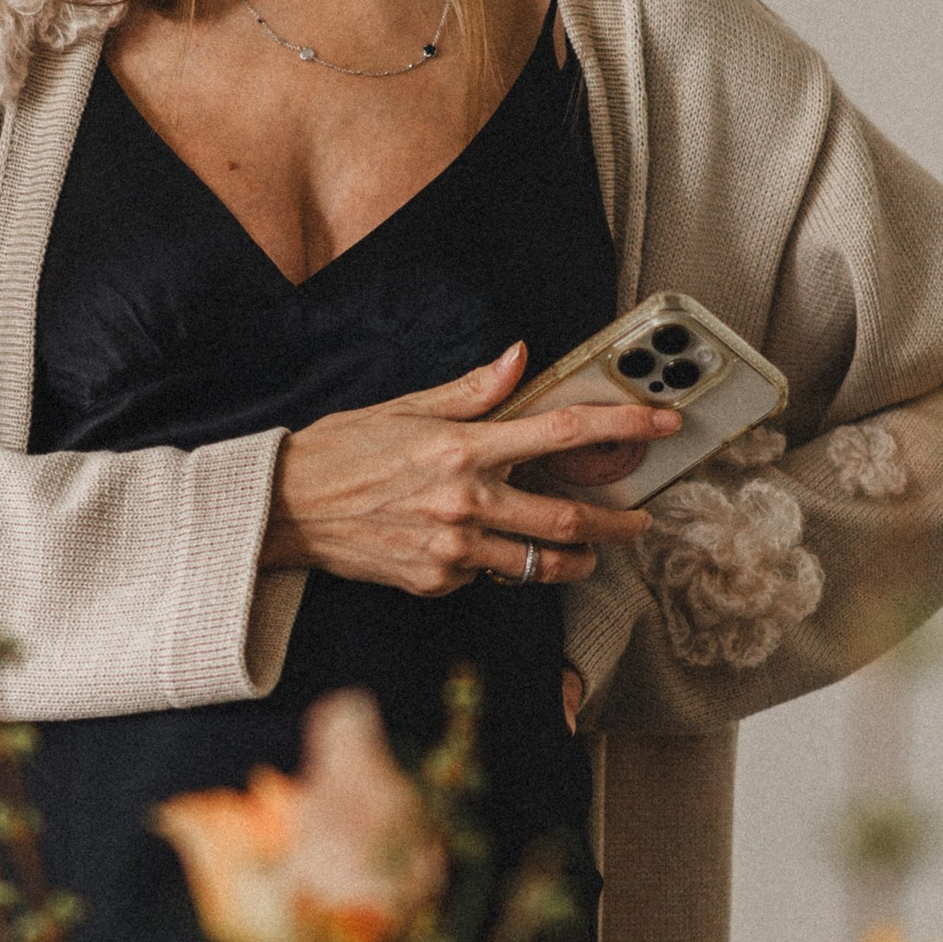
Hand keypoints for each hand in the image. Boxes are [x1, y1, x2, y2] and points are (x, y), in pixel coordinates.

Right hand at [262, 342, 679, 598]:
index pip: (559, 431)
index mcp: (461, 448)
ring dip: (573, 560)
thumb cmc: (340, 451)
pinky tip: (485, 552)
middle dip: (615, 524)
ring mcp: (450, 550)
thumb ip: (472, 391)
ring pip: (536, 564)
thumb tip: (518, 359)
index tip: (660, 424)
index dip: (618, 426)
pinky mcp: (434, 582)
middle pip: (565, 519)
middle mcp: (463, 502)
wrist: (282, 509)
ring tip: (587, 554)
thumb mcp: (405, 407)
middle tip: (639, 523)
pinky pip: (485, 578)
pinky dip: (495, 565)